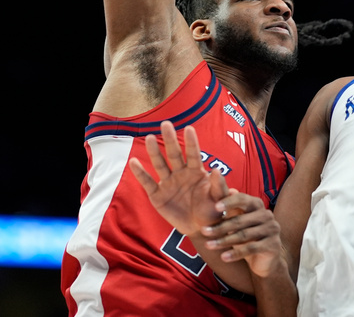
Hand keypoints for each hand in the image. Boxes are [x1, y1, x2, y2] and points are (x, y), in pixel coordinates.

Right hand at [129, 121, 225, 235]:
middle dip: (170, 140)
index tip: (189, 128)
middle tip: (166, 123)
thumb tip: (217, 170)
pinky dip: (141, 174)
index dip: (191, 142)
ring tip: (150, 138)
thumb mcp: (219, 200)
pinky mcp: (157, 196)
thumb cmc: (212, 211)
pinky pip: (148, 183)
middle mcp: (181, 174)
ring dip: (155, 152)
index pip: (193, 155)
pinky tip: (134, 162)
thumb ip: (219, 187)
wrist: (200, 229)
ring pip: (160, 165)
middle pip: (174, 155)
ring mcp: (168, 184)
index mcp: (196, 173)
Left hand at [201, 190, 286, 278]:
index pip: (242, 199)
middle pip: (240, 220)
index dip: (229, 202)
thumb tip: (228, 189)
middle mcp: (266, 214)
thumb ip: (231, 207)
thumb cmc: (247, 236)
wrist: (264, 259)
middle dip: (220, 227)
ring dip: (224, 241)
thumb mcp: (237, 221)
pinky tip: (223, 257)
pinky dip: (235, 253)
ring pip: (244, 235)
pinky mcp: (273, 245)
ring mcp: (272, 229)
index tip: (215, 207)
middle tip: (203, 231)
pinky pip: (251, 248)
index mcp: (257, 204)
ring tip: (209, 245)